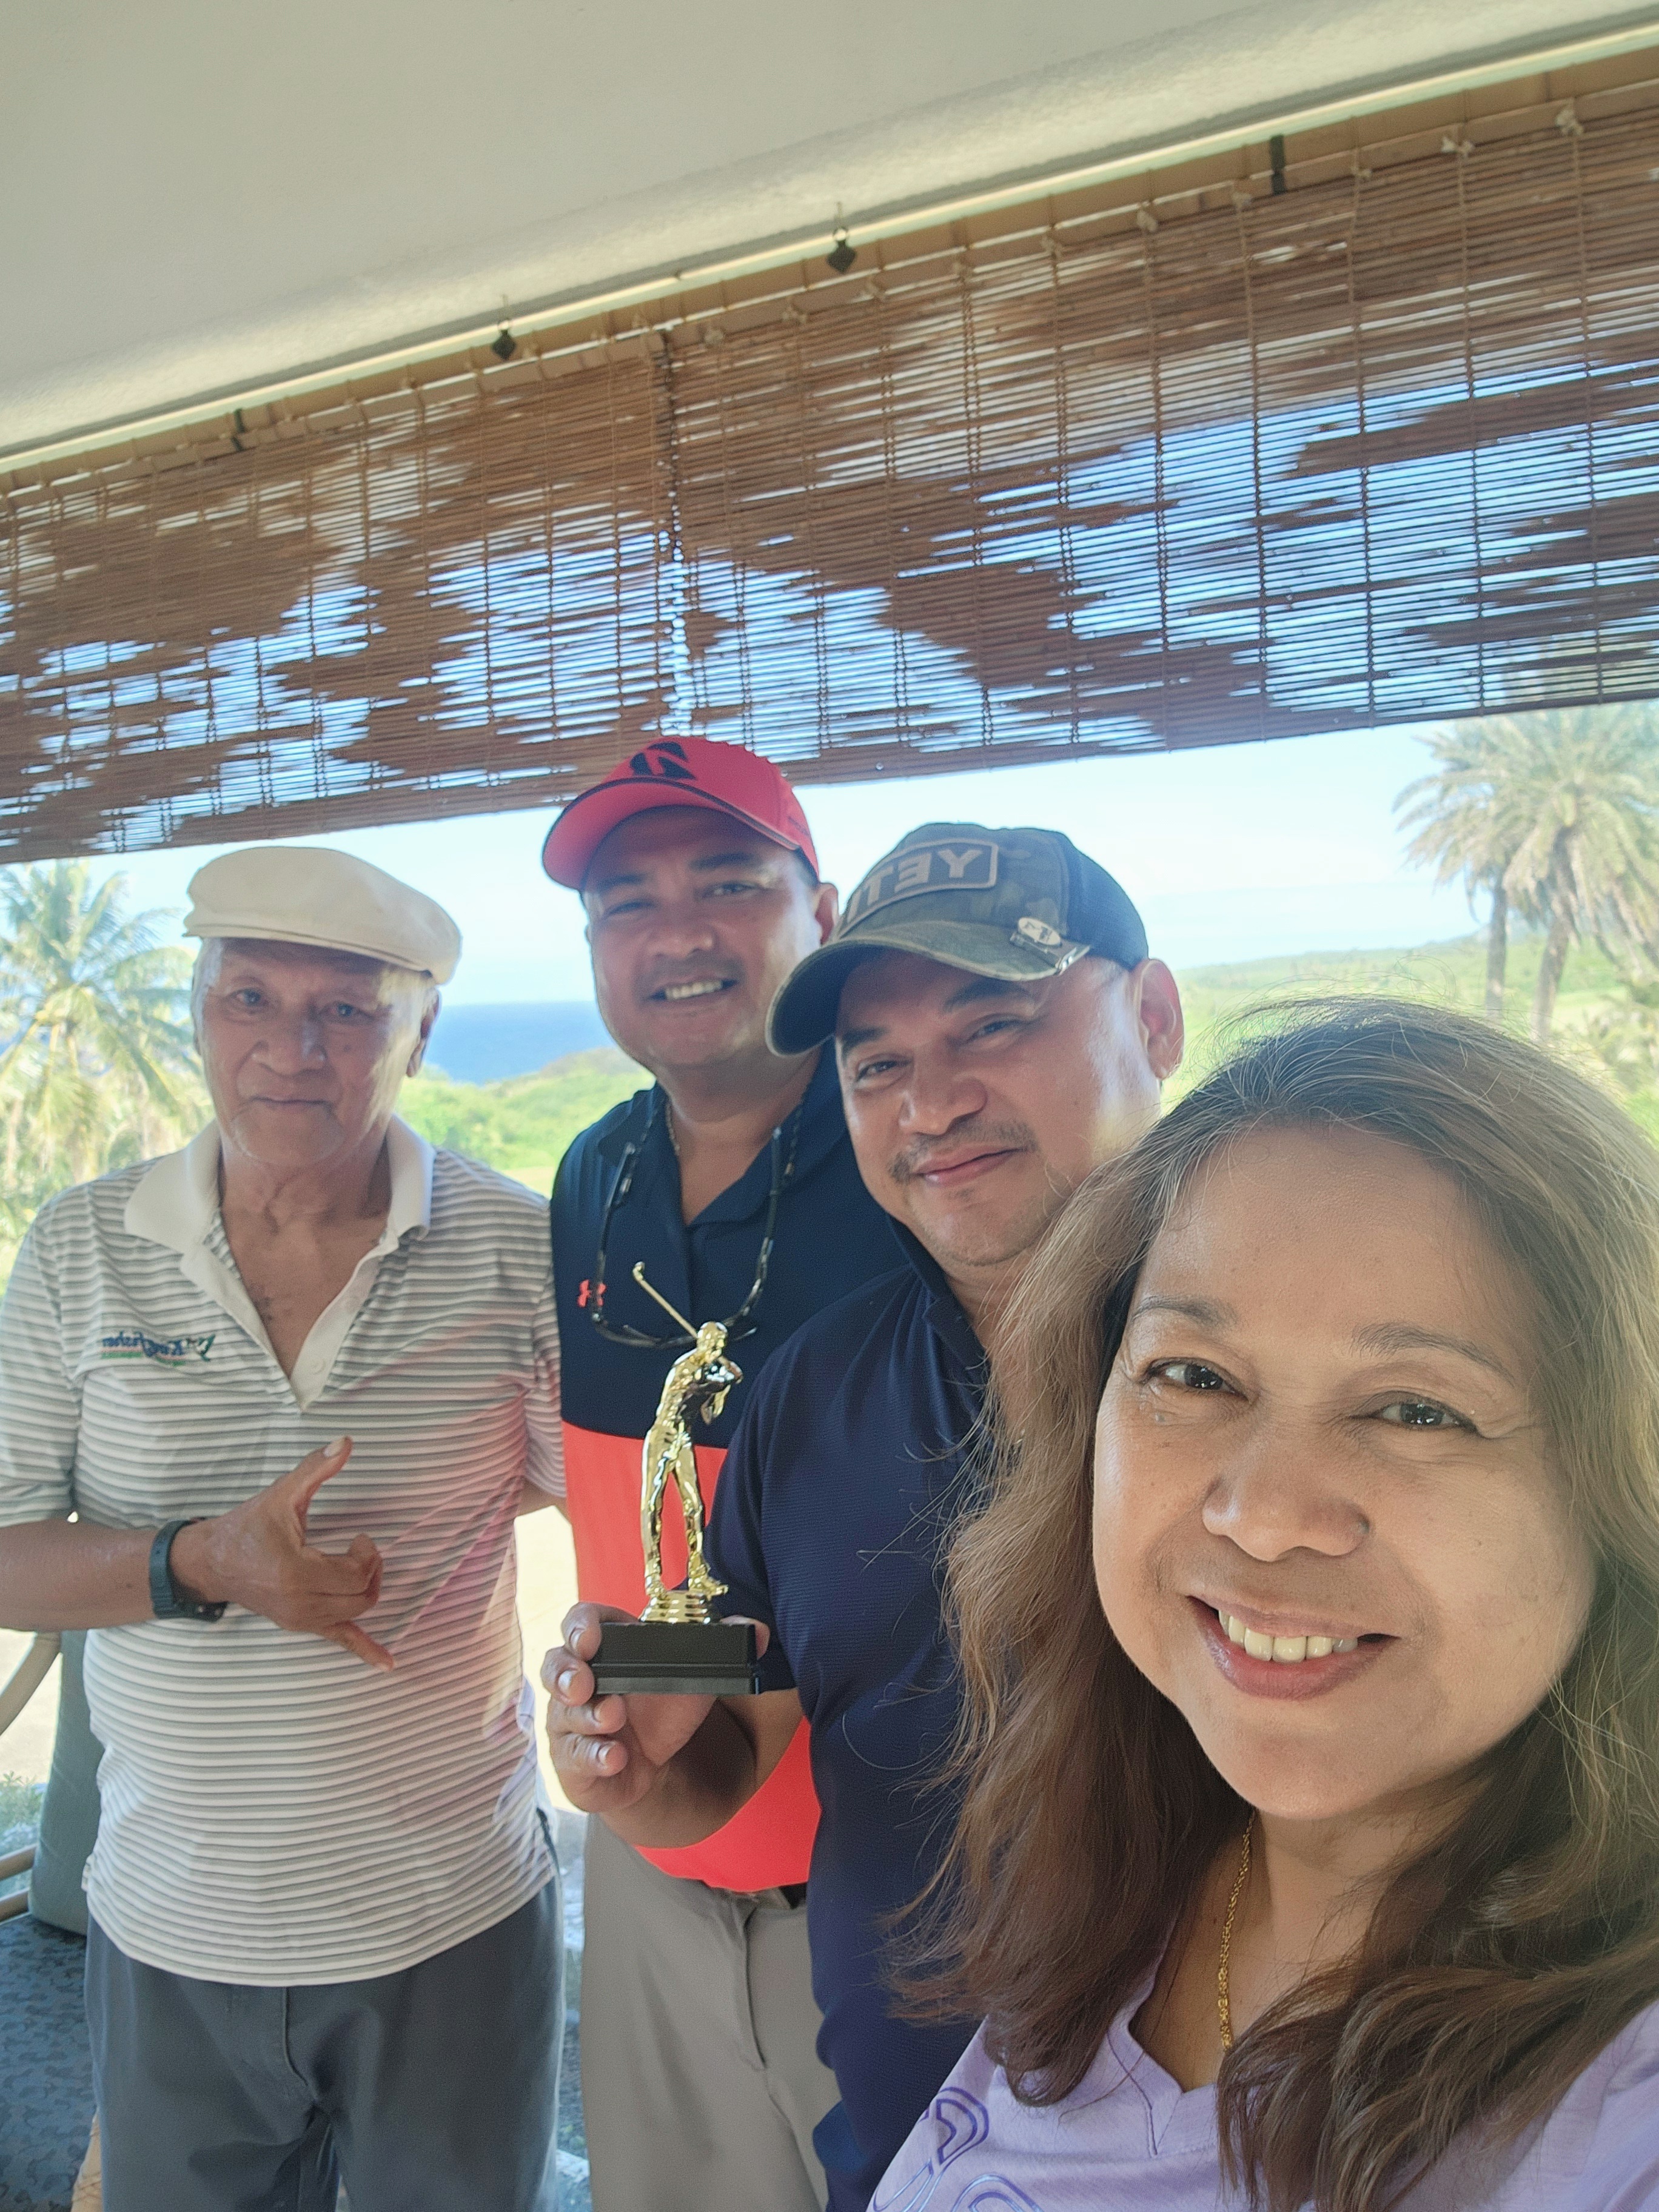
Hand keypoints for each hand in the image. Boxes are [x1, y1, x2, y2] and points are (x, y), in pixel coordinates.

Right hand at [169, 1439, 392, 1669]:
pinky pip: (339, 1642)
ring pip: (356, 1614)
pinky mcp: (299, 1625)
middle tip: (360, 1547)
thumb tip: (347, 1441)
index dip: (368, 1553)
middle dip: (371, 1569)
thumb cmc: (248, 1526)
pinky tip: (389, 1666)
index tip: (359, 1535)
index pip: (356, 1573)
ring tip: (357, 1566)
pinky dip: (365, 1651)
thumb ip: (315, 1469)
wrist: (212, 1561)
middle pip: (362, 1596)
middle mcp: (300, 1603)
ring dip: (367, 1589)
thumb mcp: (282, 1495)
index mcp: (297, 1572)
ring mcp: (300, 1620)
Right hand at [542, 1602, 768, 1814]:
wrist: (662, 1766)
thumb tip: (757, 1630)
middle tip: (585, 1682)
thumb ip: (725, 1646)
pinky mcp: (575, 1763)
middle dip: (565, 1672)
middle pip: (555, 1665)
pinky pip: (574, 1759)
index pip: (581, 1623)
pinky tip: (616, 1757)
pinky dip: (595, 1757)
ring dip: (587, 1716)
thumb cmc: (667, 1707)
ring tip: (613, 1716)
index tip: (591, 1636)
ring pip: (562, 1715)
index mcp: (607, 1649)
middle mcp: (581, 1683)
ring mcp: (572, 1724)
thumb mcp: (697, 1675)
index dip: (580, 1625)